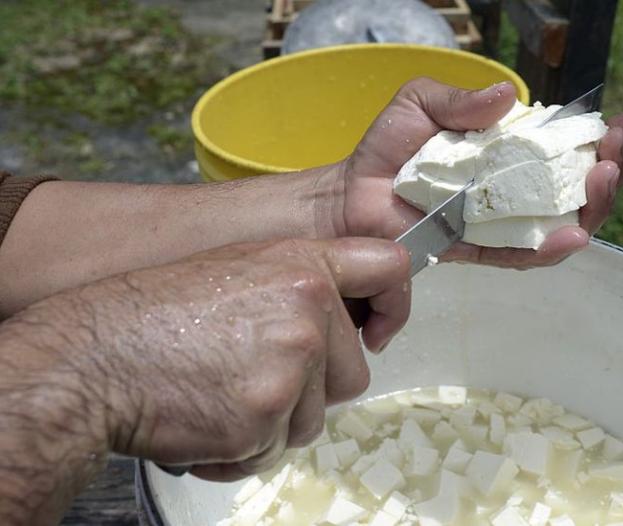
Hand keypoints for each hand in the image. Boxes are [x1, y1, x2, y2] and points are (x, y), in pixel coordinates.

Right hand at [0, 238, 408, 522]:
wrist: (95, 358)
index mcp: (303, 265)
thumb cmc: (158, 313)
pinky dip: (247, 446)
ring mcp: (291, 365)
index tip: (380, 327)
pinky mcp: (267, 416)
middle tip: (254, 374)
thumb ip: (298, 286)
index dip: (393, 301)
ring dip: (277, 419)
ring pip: (316, 417)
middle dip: (313, 386)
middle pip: (355, 372)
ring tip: (224, 392)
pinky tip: (210, 418)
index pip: (388, 266)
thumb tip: (338, 322)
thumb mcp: (238, 271)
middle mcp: (308, 310)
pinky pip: (277, 448)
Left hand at [336, 77, 622, 268]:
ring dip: (591, 206)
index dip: (602, 135)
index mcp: (504, 151)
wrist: (354, 193)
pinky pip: (520, 255)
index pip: (563, 144)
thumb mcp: (421, 103)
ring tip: (606, 180)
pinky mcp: (478, 250)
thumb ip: (459, 99)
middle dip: (606, 169)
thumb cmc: (387, 149)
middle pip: (573, 186)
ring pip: (559, 222)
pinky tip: (573, 235)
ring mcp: (497, 221)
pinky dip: (549, 248)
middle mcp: (509, 188)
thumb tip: (508, 96)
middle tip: (616, 153)